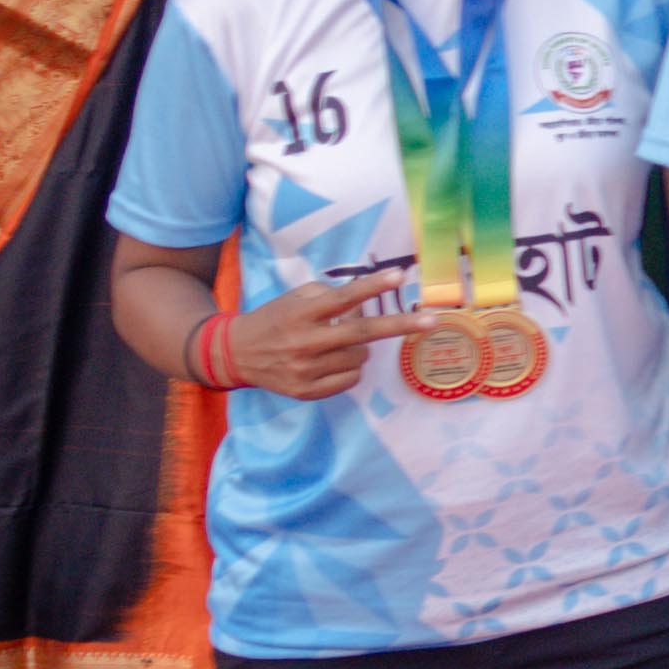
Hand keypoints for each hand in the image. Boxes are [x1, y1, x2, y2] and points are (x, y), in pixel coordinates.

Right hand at [221, 256, 415, 397]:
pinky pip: (350, 379)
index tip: (400, 276)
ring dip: (361, 348)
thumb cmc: (275, 319)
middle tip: (432, 320)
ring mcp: (305, 370)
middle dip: (400, 325)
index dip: (372, 287)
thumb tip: (366, 302)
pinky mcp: (306, 392)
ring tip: (338, 343)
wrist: (236, 354)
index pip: (343, 298)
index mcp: (302, 313)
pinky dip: (350, 368)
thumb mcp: (295, 298)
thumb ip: (329, 296)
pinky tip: (331, 361)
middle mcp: (304, 342)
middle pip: (362, 334)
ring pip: (360, 358)